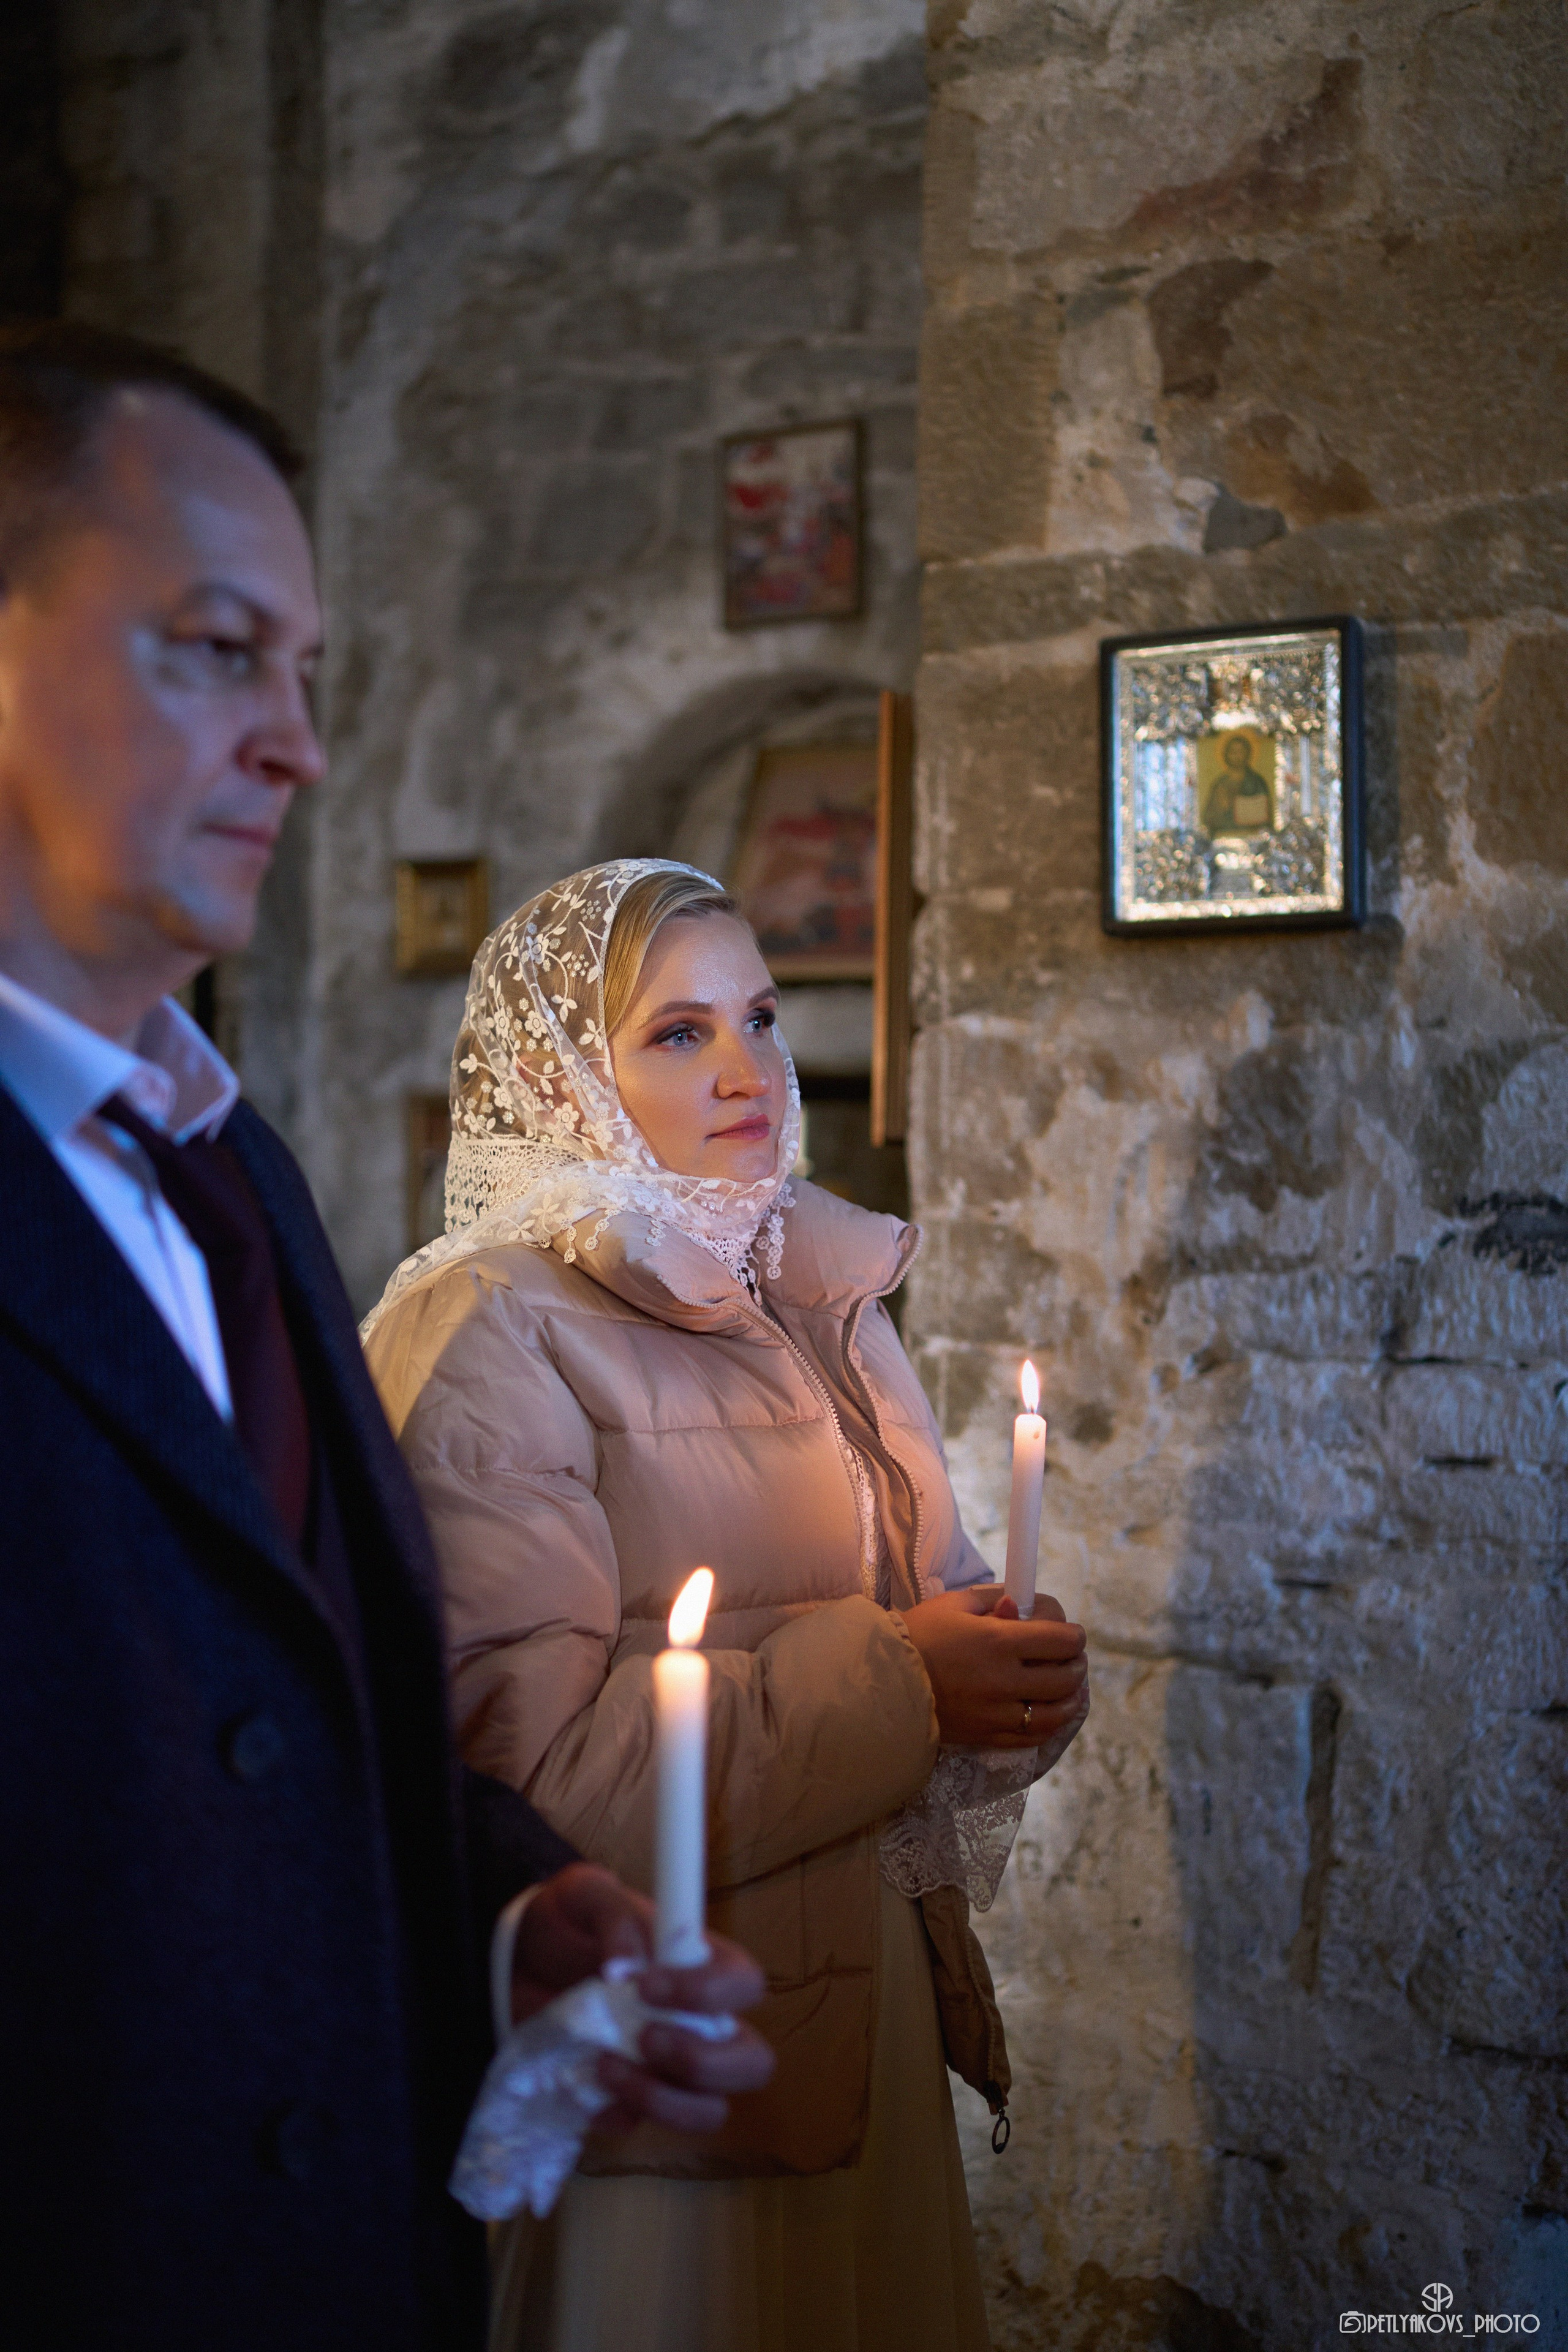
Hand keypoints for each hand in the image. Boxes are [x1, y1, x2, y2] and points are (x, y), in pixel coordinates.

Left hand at [512, 1862, 775, 2134]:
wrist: (522, 1957)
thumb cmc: (571, 1920)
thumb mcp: (587, 1896)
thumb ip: (613, 1916)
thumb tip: (623, 1965)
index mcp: (703, 1966)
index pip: (744, 1985)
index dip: (709, 1992)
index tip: (646, 1984)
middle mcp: (702, 2023)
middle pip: (751, 2064)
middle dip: (704, 2062)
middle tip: (645, 2037)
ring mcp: (669, 2069)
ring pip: (708, 2111)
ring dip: (663, 2100)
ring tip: (605, 2066)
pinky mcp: (629, 2098)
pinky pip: (638, 2126)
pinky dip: (614, 2115)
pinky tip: (584, 2087)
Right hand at [894, 1584, 1086, 1748]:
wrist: (883, 1681)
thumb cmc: (917, 1635)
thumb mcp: (953, 1606)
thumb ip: (993, 1603)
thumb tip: (1020, 1606)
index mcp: (997, 1641)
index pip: (1060, 1641)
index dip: (1075, 1636)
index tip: (1073, 1634)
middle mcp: (1004, 1680)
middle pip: (1065, 1678)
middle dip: (1077, 1665)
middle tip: (1073, 1658)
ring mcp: (997, 1713)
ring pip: (1056, 1713)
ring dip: (1071, 1698)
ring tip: (1071, 1689)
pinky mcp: (987, 1736)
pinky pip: (1033, 1737)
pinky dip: (1050, 1725)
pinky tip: (1050, 1713)